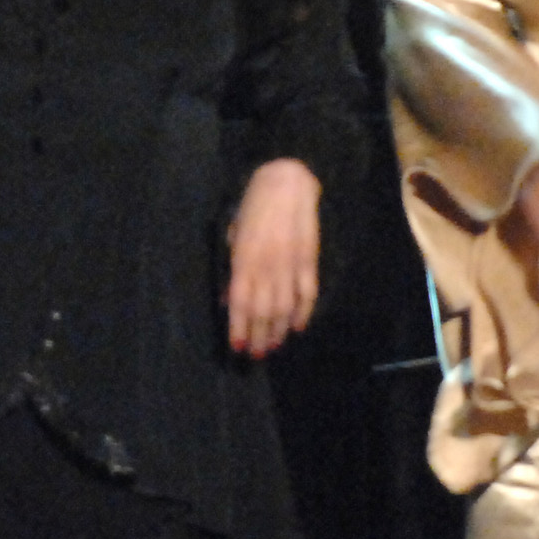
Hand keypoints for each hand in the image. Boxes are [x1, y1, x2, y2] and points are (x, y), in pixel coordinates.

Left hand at [226, 158, 322, 357]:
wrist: (287, 183)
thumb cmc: (253, 207)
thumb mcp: (233, 235)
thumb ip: (232, 268)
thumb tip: (229, 301)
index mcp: (244, 259)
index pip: (241, 303)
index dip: (239, 328)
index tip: (237, 347)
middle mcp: (267, 266)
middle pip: (263, 311)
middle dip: (258, 336)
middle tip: (256, 355)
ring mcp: (290, 264)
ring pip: (284, 307)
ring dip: (278, 331)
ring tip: (273, 347)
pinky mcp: (309, 260)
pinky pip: (307, 292)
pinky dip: (302, 312)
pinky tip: (297, 327)